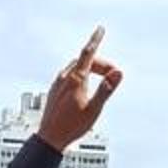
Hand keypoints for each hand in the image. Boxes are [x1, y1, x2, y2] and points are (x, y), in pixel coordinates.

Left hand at [37, 25, 123, 150]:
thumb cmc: (72, 126)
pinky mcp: (54, 90)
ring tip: (100, 81)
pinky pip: (68, 74)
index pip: (88, 53)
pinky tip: (84, 87)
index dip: (95, 40)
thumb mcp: (94, 109)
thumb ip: (106, 89)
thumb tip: (118, 73)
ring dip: (90, 69)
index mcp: (76, 79)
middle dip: (100, 63)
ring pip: (75, 67)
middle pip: (84, 61)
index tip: (100, 29)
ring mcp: (57, 83)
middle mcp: (64, 78)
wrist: (49, 138)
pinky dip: (80, 74)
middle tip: (113, 75)